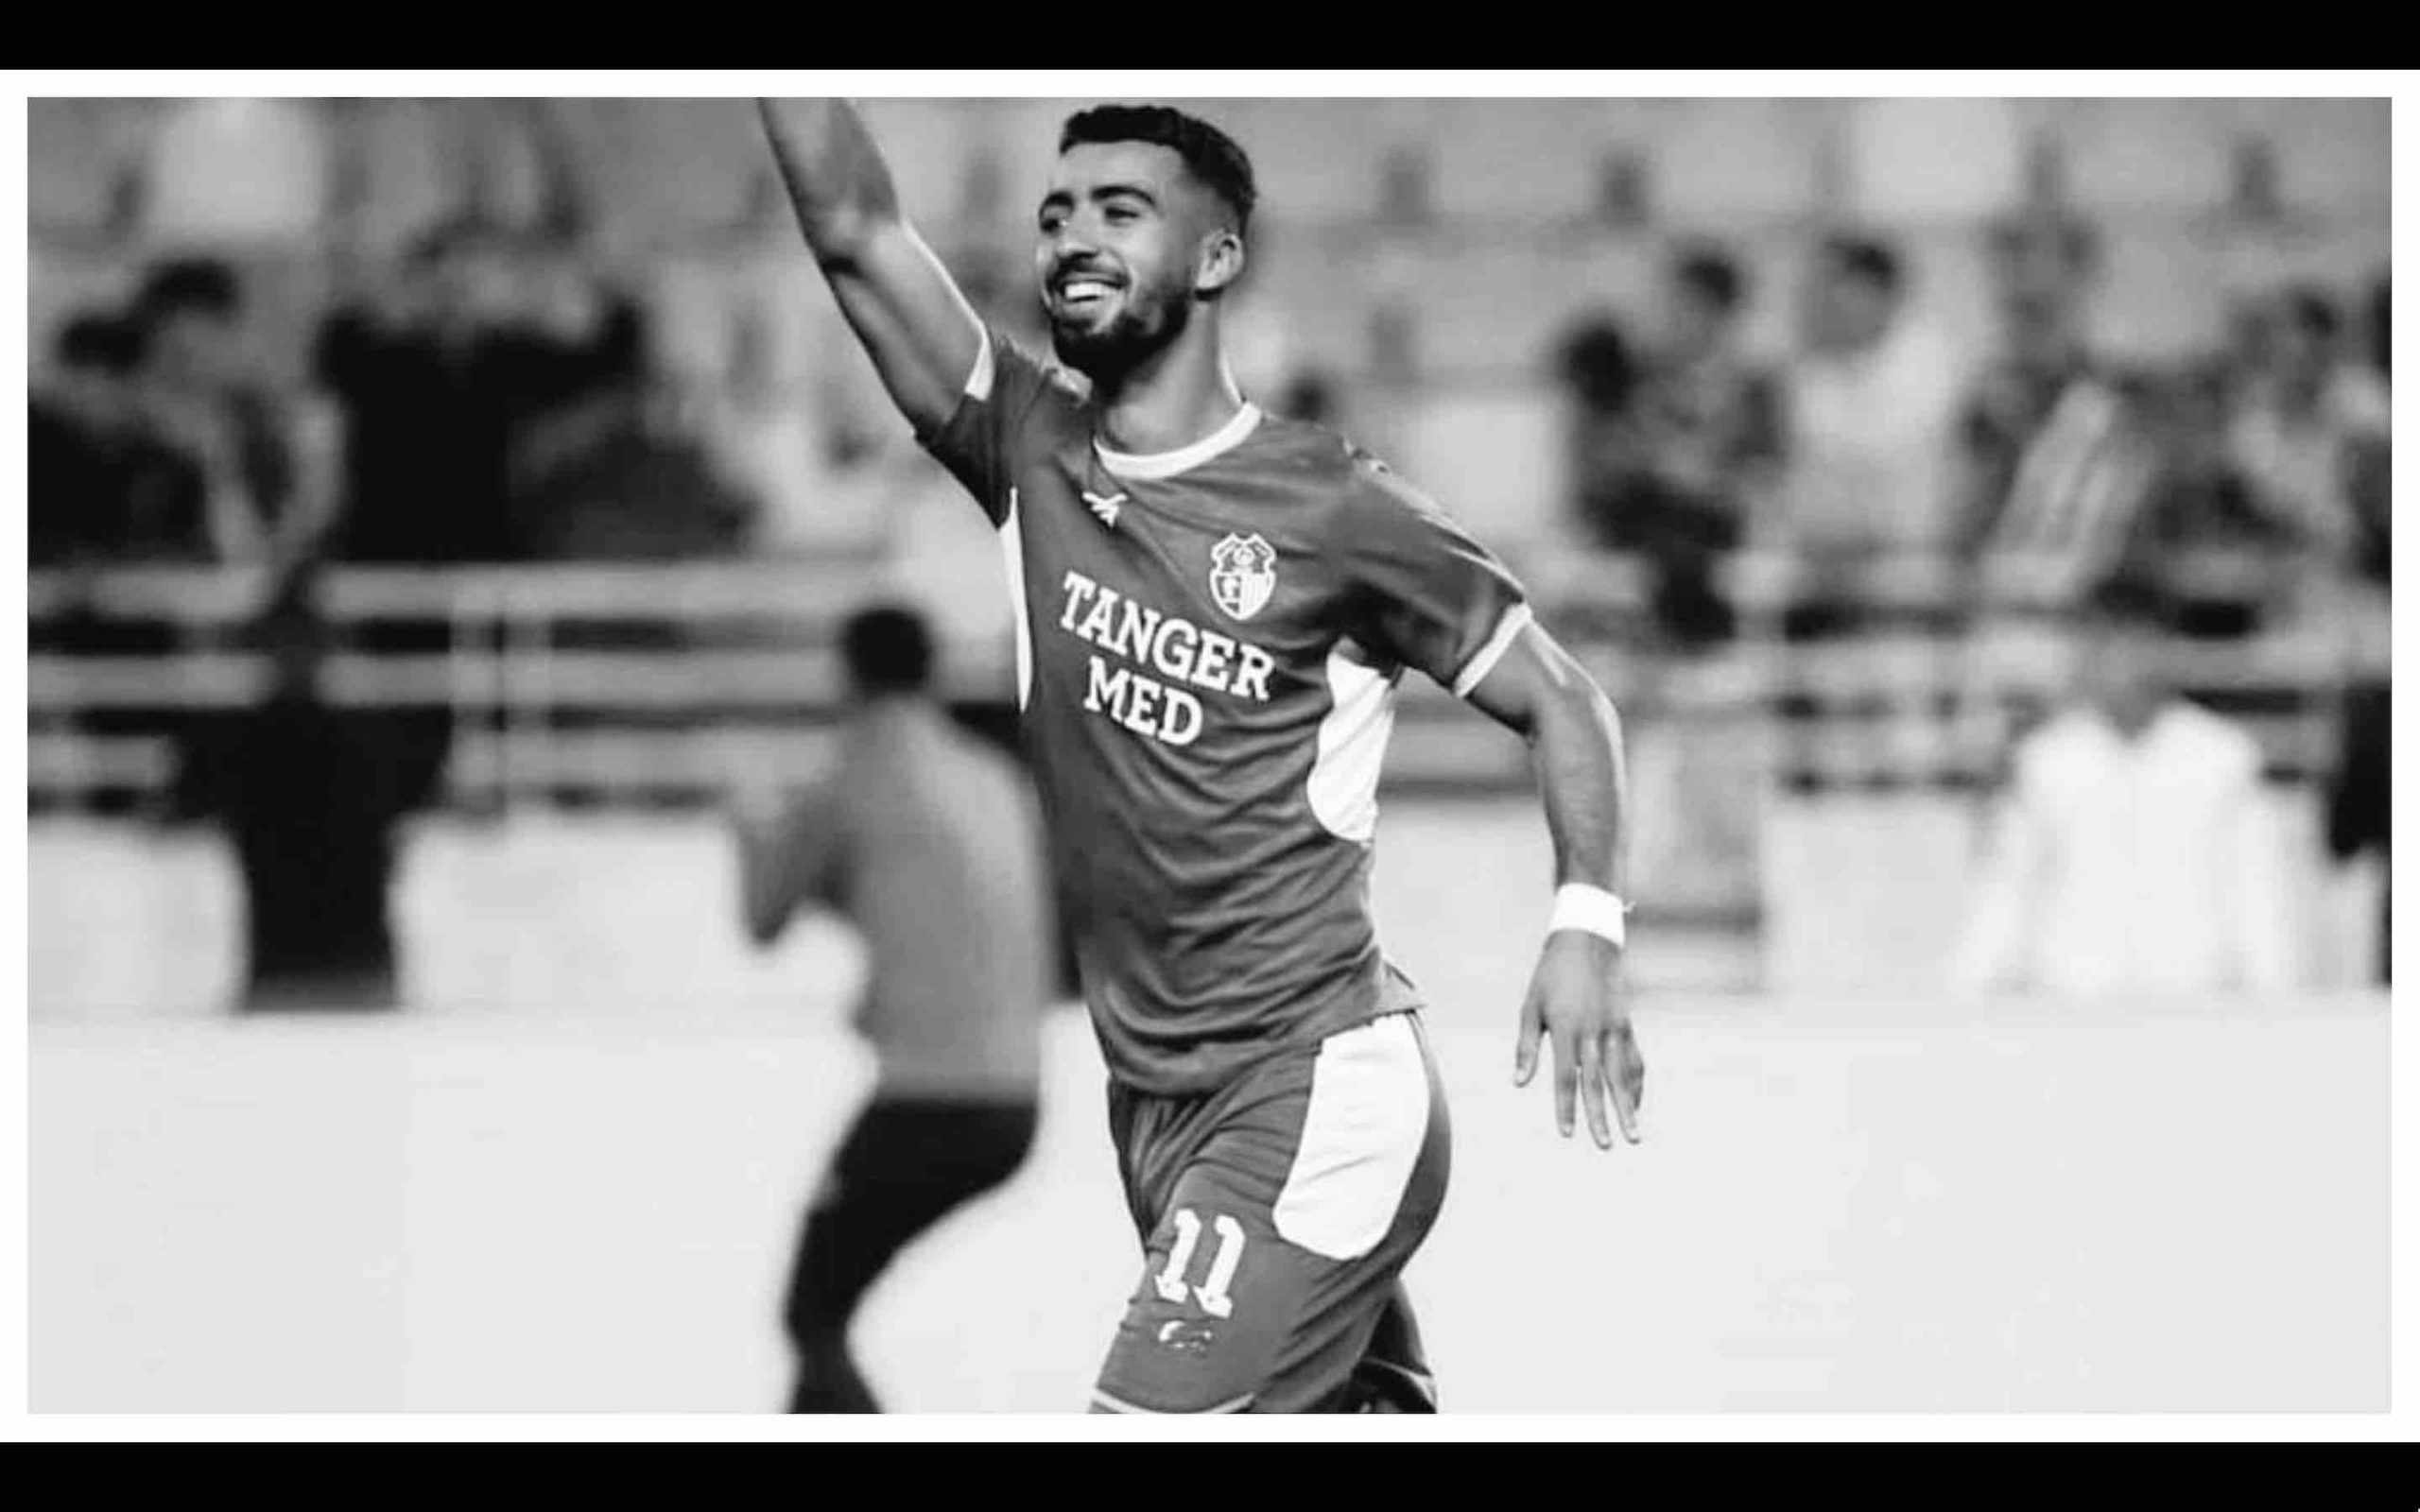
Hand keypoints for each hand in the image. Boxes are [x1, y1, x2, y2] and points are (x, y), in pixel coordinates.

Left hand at [1514, 929, 1643, 1148]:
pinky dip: (1635, 1084)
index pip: (1566, 1076)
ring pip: (1622, 1075)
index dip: (1565, 1105)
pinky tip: (1635, 1104)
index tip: (1566, 1133)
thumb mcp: (1530, 1007)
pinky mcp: (1626, 1024)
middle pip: (1598, 1082)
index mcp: (1565, 1027)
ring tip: (1633, 1136)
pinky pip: (1634, 1060)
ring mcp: (1613, 1028)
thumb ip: (1526, 1047)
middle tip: (1606, 1145)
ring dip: (1628, 1107)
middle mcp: (1592, 1031)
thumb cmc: (1550, 976)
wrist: (1586, 941)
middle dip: (1602, 1116)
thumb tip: (1519, 1084)